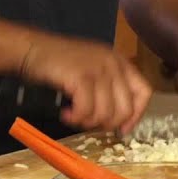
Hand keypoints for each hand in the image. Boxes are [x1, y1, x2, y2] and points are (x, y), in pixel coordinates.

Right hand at [19, 34, 152, 134]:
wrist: (33, 48)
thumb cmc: (60, 63)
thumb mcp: (93, 68)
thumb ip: (109, 87)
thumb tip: (120, 121)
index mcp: (120, 61)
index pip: (144, 92)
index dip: (136, 115)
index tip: (122, 129)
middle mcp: (113, 64)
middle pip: (125, 109)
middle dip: (107, 124)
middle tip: (88, 122)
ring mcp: (98, 69)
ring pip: (106, 114)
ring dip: (88, 122)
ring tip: (74, 116)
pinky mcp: (81, 77)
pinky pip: (87, 111)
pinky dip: (76, 118)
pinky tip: (66, 113)